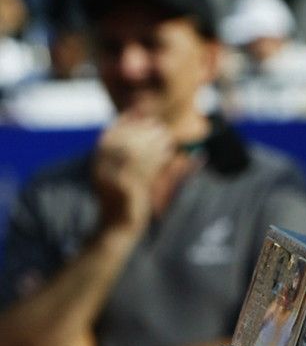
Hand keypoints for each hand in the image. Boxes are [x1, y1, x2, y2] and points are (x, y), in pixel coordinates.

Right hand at [92, 114, 175, 230]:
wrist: (117, 227)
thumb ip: (129, 152)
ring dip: (152, 144)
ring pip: (134, 154)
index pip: (110, 136)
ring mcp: (112, 180)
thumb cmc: (125, 197)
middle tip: (159, 127)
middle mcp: (101, 170)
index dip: (128, 124)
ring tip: (166, 138)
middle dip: (142, 132)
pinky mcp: (126, 190)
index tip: (145, 118)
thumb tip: (141, 128)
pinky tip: (168, 153)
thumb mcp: (124, 172)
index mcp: (97, 163)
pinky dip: (157, 159)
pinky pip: (144, 170)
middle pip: (122, 142)